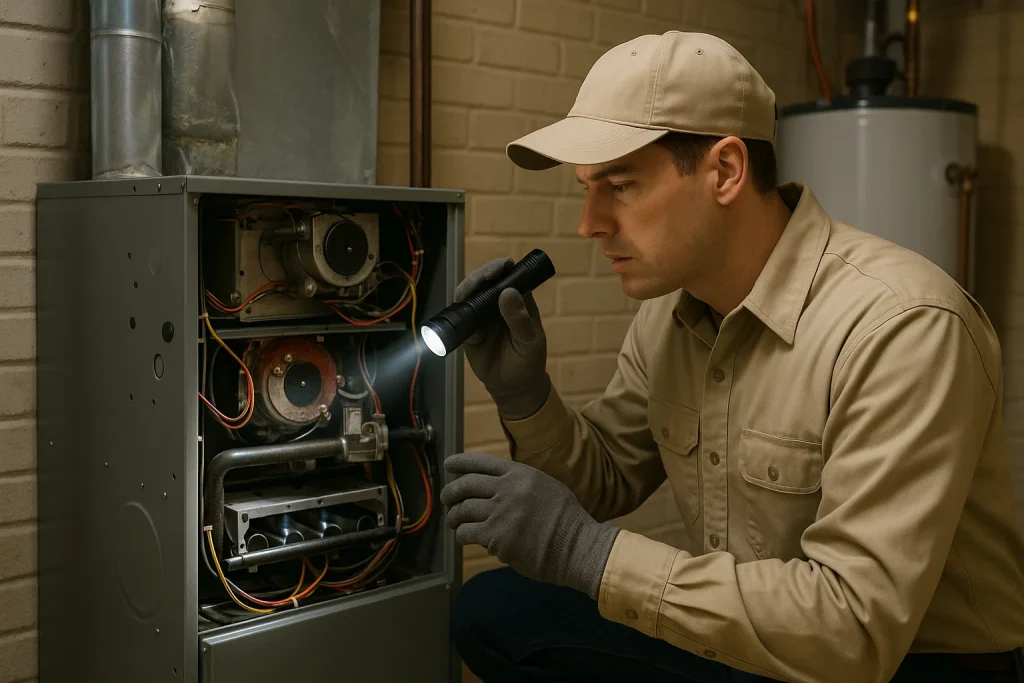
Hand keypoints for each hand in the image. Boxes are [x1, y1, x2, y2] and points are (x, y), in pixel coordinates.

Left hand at [441, 452, 619, 599]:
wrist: (575, 546)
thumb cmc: (565, 519)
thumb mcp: (545, 486)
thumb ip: (520, 483)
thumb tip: (496, 487)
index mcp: (519, 473)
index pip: (481, 462)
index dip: (461, 462)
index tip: (448, 464)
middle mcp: (506, 489)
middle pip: (466, 485)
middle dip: (451, 491)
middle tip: (446, 498)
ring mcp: (499, 513)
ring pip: (462, 510)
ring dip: (454, 516)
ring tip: (453, 520)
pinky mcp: (495, 536)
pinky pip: (467, 532)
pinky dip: (462, 534)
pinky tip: (464, 536)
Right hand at [454, 258, 549, 419]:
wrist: (513, 387)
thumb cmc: (528, 360)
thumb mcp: (529, 341)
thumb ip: (519, 318)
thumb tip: (508, 291)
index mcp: (518, 300)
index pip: (509, 275)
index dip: (501, 267)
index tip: (499, 268)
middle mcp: (497, 303)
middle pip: (484, 280)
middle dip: (479, 277)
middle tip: (479, 281)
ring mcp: (481, 315)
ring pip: (468, 295)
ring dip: (465, 292)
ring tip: (465, 298)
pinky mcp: (468, 330)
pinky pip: (459, 319)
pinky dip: (461, 320)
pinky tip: (473, 334)